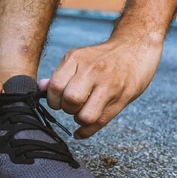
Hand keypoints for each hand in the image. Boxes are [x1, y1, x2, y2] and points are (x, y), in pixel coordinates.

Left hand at [39, 37, 162, 138]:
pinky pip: (100, 122)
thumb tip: (41, 88)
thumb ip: (61, 74)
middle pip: (70, 100)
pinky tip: (81, 131)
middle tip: (71, 106)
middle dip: (67, 109)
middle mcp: (92, 70)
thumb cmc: (102, 57)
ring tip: (81, 113)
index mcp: (76, 59)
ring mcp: (109, 84)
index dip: (53, 100)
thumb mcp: (79, 58)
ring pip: (86, 115)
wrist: (135, 46)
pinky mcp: (123, 97)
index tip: (58, 101)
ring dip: (79, 119)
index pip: (55, 86)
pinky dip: (86, 131)